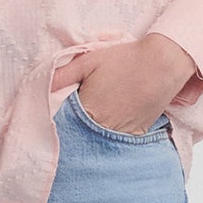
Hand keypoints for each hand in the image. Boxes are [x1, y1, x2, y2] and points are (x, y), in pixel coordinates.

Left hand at [51, 34, 197, 133]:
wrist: (162, 64)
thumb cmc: (125, 59)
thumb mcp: (89, 61)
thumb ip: (62, 74)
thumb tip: (39, 84)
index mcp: (88, 110)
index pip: (63, 126)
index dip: (57, 123)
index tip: (52, 122)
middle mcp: (103, 127)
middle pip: (80, 137)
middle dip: (73, 133)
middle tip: (70, 126)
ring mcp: (122, 134)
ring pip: (98, 143)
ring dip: (91, 138)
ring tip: (91, 126)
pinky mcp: (136, 133)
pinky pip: (117, 143)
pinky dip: (110, 138)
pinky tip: (109, 126)